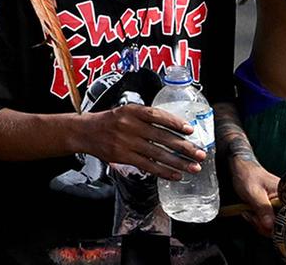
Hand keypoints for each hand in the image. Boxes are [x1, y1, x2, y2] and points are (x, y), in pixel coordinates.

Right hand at [76, 104, 206, 180]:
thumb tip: (174, 129)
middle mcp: (129, 125)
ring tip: (194, 168)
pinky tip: (175, 175)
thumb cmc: (109, 121)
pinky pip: (147, 166)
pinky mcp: (123, 156)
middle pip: (161, 137)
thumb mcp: (125, 111)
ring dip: (178, 162)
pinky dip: (163, 171)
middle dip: (184, 147)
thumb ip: (146, 117)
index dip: (174, 122)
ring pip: (157, 154)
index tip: (190, 130)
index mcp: (131, 110)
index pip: (157, 115)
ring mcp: (125, 142)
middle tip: (200, 154)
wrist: (84, 132)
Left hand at [228, 155, 280, 235]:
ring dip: (258, 222)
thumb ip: (263, 209)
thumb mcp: (254, 193)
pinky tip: (250, 212)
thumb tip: (270, 227)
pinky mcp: (272, 211)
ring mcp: (279, 208)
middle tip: (251, 214)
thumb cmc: (249, 176)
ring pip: (272, 227)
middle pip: (281, 226)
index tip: (259, 219)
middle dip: (263, 224)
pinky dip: (257, 221)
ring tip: (248, 211)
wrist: (241, 169)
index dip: (274, 225)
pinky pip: (268, 223)